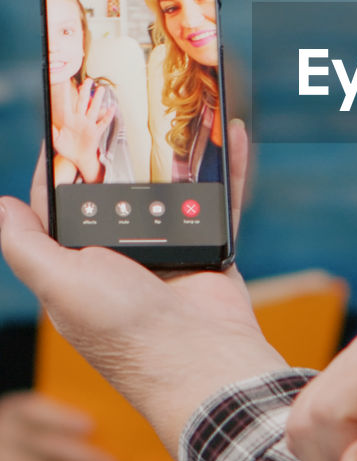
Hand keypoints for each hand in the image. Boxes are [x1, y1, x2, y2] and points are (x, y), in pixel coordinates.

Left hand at [0, 122, 286, 459]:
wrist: (202, 363)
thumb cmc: (125, 332)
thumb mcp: (61, 286)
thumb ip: (27, 246)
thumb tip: (0, 206)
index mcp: (80, 262)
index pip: (63, 202)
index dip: (62, 162)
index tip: (68, 118)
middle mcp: (122, 255)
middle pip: (123, 187)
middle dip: (127, 148)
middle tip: (133, 97)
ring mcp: (170, 250)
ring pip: (174, 188)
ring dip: (180, 151)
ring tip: (184, 107)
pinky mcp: (211, 248)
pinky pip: (221, 199)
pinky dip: (228, 168)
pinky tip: (230, 134)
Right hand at [0, 390, 117, 460]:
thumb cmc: (21, 437)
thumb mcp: (28, 422)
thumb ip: (57, 418)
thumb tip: (106, 420)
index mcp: (15, 411)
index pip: (36, 410)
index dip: (63, 418)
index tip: (91, 426)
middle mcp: (4, 434)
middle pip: (44, 445)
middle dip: (82, 457)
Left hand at [52, 80, 115, 182]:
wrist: (78, 158)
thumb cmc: (67, 149)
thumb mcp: (56, 140)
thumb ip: (52, 130)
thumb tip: (46, 121)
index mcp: (69, 120)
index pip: (67, 104)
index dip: (65, 94)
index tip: (64, 82)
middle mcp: (80, 120)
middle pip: (83, 102)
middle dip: (85, 90)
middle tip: (88, 80)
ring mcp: (89, 125)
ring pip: (94, 109)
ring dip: (97, 99)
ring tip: (101, 89)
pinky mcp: (96, 132)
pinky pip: (103, 122)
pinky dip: (108, 116)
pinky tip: (111, 108)